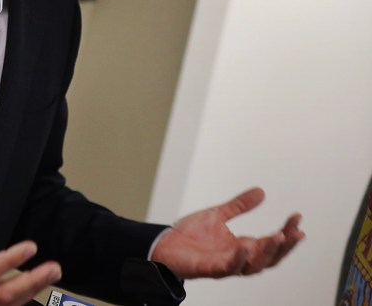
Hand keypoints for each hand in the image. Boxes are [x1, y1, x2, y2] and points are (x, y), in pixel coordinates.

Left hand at [150, 188, 303, 279]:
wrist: (163, 244)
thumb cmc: (189, 235)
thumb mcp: (217, 215)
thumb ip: (239, 206)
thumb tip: (261, 192)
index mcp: (242, 246)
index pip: (272, 241)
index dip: (286, 231)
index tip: (297, 217)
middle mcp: (238, 257)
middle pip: (270, 257)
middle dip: (285, 245)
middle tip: (297, 231)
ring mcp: (226, 264)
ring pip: (255, 265)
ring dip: (268, 252)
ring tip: (278, 236)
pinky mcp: (210, 268)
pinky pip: (229, 267)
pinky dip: (239, 258)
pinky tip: (246, 246)